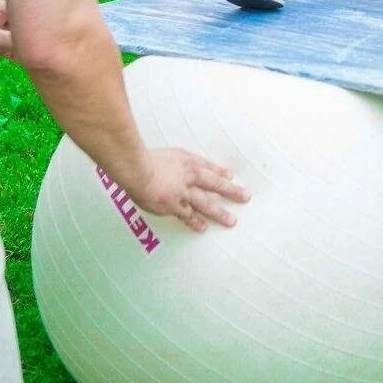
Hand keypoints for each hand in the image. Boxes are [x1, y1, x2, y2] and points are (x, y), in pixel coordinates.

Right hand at [121, 147, 249, 232]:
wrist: (136, 172)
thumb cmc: (150, 159)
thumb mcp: (174, 154)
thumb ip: (190, 160)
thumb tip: (203, 166)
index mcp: (190, 164)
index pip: (210, 168)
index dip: (222, 173)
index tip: (231, 176)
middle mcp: (189, 179)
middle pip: (214, 185)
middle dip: (232, 192)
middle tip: (246, 198)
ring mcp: (181, 195)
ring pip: (204, 205)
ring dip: (218, 214)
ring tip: (230, 222)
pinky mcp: (170, 208)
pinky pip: (185, 216)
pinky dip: (194, 222)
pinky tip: (202, 228)